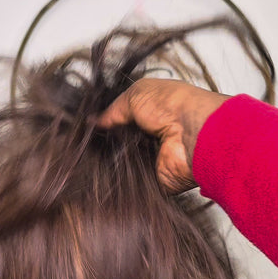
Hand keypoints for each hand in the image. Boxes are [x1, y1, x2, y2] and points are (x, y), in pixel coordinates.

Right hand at [97, 78, 228, 193]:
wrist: (193, 134)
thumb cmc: (170, 106)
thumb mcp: (135, 95)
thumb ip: (113, 111)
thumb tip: (95, 122)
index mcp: (151, 113)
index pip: (122, 121)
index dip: (105, 124)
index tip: (86, 128)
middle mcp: (151, 137)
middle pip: (120, 144)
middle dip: (104, 145)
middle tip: (84, 145)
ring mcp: (152, 160)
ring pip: (121, 164)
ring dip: (109, 162)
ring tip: (89, 158)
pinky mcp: (153, 181)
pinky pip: (130, 183)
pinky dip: (117, 180)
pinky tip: (101, 174)